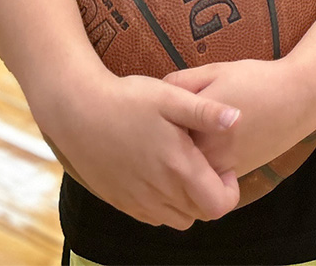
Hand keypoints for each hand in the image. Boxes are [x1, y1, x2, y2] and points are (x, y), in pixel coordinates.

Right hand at [37, 69, 240, 227]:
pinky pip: (153, 216)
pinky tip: (158, 171)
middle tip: (204, 161)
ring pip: (177, 219)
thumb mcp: (171, 97)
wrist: (77, 111)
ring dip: (187, 200)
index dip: (230, 190)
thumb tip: (238, 119)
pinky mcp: (120, 202)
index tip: (222, 165)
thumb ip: (206, 112)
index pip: (219, 206)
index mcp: (178, 168)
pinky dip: (164, 203)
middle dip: (210, 194)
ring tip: (181, 165)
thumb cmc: (128, 100)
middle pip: (200, 214)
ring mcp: (137, 201)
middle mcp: (159, 193)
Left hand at [166, 58, 315, 180]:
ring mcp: (221, 169)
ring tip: (185, 132)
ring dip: (182, 154)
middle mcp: (205, 156)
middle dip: (164, 141)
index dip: (154, 119)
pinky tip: (207, 141)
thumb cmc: (255, 80)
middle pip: (170, 155)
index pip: (157, 131)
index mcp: (194, 129)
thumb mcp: (215, 71)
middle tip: (165, 121)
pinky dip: (201, 162)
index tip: (153, 107)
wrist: (298, 98)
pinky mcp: (236, 174)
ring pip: (188, 169)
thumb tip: (156, 92)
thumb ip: (182, 83)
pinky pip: (207, 174)